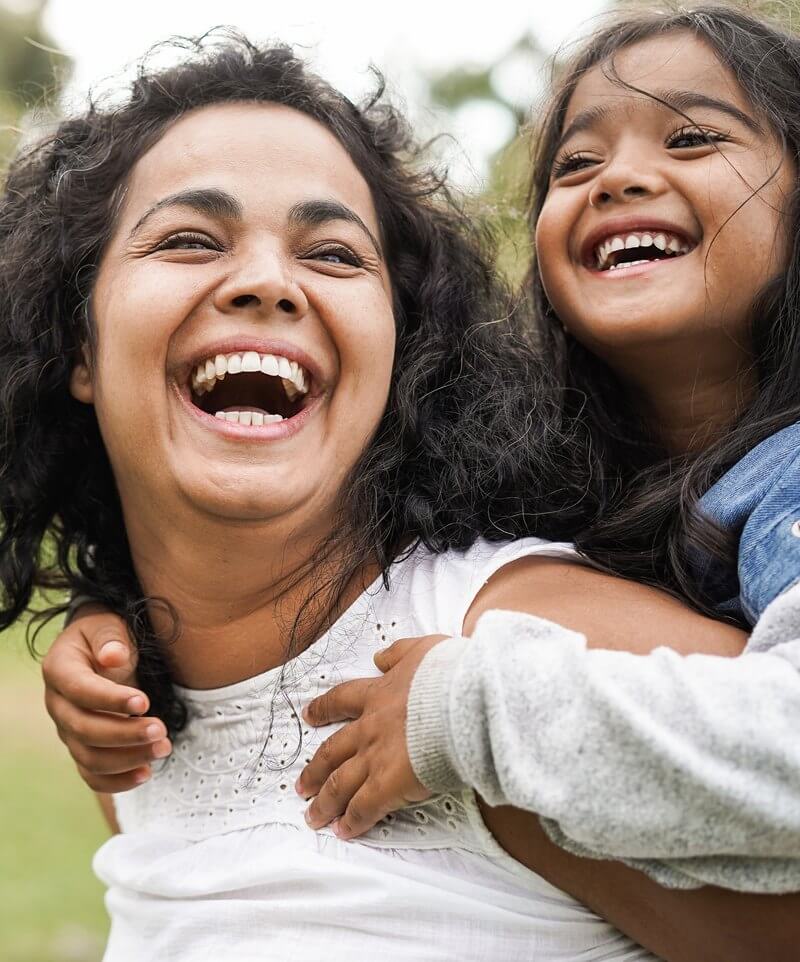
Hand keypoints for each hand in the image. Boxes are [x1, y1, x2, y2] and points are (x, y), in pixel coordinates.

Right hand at [42, 604, 170, 791]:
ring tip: (163, 748)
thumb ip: (110, 638)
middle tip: (161, 730)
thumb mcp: (108, 625)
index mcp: (59, 670)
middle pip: (83, 729)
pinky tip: (146, 773)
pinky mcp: (82, 747)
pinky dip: (117, 780)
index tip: (145, 702)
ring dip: (127, 759)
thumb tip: (113, 656)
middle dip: (124, 734)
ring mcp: (68, 730)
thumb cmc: (107, 636)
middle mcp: (58, 704)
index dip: (110, 700)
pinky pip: (92, 774)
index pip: (80, 691)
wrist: (102, 649)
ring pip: (89, 757)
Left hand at [296, 633, 447, 838]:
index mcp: (379, 694)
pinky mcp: (388, 784)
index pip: (342, 700)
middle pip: (332, 751)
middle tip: (301, 784)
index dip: (324, 709)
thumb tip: (380, 656)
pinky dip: (352, 822)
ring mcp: (375, 758)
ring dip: (325, 802)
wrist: (462, 700)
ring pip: (339, 784)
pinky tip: (345, 831)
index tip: (310, 716)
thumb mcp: (422, 649)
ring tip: (314, 816)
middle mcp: (370, 727)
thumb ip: (398, 653)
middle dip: (315, 770)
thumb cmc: (449, 675)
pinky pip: (363, 808)